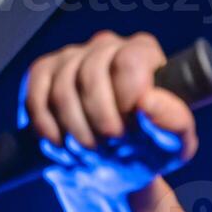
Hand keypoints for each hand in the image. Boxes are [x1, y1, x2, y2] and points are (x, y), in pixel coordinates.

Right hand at [20, 31, 197, 195]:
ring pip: (63, 89)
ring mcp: (72, 55)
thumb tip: (148, 101)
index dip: (126, 101)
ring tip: (90, 151)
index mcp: (144, 53)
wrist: (113, 166)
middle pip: (92, 74)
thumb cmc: (149, 149)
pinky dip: (48, 127)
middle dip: (100, 121)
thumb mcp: (174, 144)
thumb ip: (174, 122)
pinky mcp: (43, 72)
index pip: (130, 61)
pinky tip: (62, 143)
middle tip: (109, 147)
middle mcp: (107, 45)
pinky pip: (36, 96)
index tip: (132, 129)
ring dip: (76, 130)